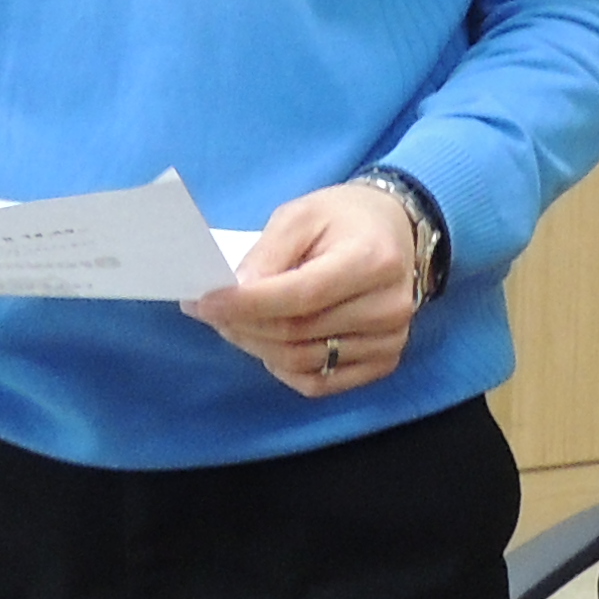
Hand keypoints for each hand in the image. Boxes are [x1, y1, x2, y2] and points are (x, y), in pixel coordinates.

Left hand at [191, 180, 428, 400]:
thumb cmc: (342, 219)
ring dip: (256, 346)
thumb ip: (268, 253)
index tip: (204, 301)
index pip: (301, 296)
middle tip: (207, 309)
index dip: (248, 304)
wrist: (394, 232)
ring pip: (302, 362)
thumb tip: (235, 292)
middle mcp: (388, 306)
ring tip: (232, 324)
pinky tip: (267, 344)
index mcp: (372, 260)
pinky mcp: (383, 361)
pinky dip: (284, 370)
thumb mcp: (300, 215)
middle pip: (297, 333)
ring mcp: (389, 340)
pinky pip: (321, 383)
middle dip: (242, 324)